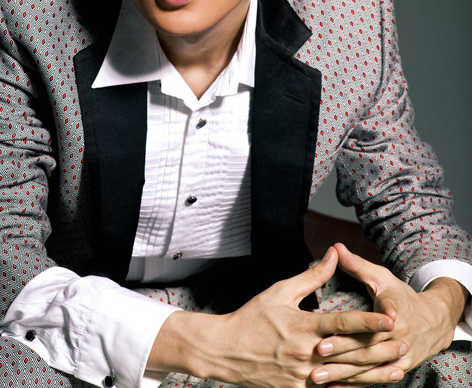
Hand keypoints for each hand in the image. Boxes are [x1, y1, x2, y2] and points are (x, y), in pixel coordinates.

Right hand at [148, 246, 398, 387]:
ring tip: (395, 370)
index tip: (391, 318)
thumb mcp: (281, 291)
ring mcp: (301, 375)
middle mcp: (305, 353)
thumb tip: (332, 253)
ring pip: (342, 375)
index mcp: (302, 326)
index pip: (342, 323)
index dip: (369, 321)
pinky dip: (346, 387)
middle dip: (379, 349)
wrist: (224, 350)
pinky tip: (364, 385)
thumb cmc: (252, 316)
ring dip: (371, 374)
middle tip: (405, 345)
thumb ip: (312, 276)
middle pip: (349, 352)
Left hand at [310, 243, 467, 386]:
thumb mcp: (381, 277)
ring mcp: (398, 357)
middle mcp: (397, 338)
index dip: (350, 331)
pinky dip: (354, 385)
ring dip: (343, 375)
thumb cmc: (401, 295)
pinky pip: (373, 379)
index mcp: (392, 313)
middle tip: (315, 356)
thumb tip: (336, 247)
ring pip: (367, 368)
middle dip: (340, 354)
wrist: (434, 321)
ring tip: (318, 378)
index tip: (329, 334)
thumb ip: (357, 265)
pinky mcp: (397, 369)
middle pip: (365, 349)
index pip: (370, 324)